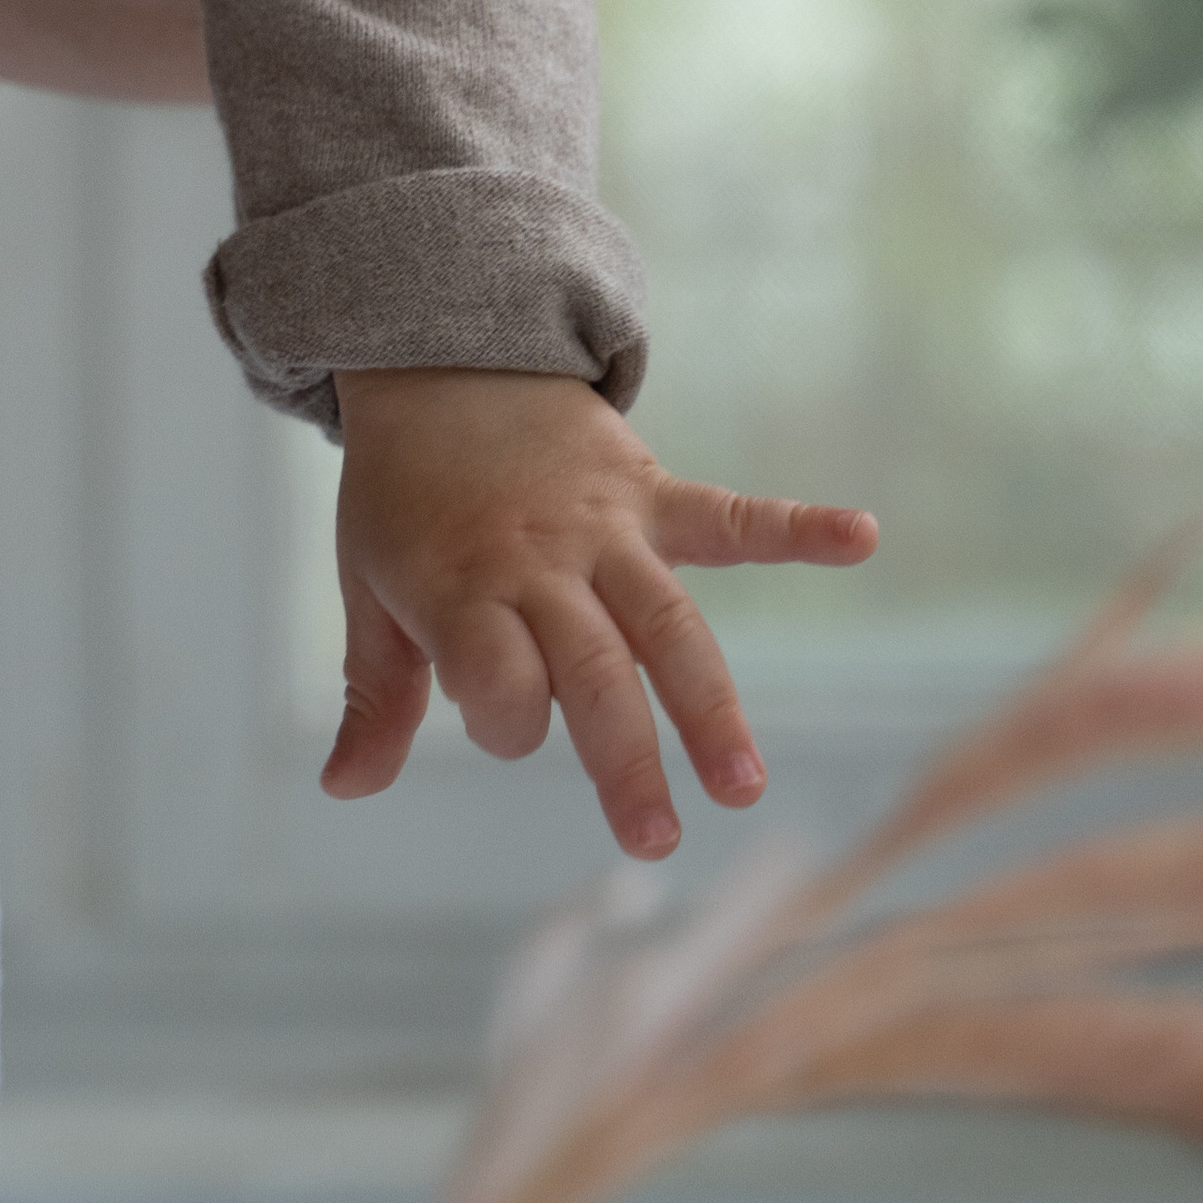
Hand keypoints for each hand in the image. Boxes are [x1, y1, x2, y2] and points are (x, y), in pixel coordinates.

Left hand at [325, 367, 877, 854]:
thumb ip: (374, 694)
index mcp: (460, 587)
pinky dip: (796, 524)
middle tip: (656, 841)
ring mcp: (601, 526)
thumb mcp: (368, 586)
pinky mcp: (647, 491)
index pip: (495, 680)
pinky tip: (860, 536)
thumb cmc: (403, 496)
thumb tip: (343, 789)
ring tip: (743, 782)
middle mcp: (537, 561)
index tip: (501, 724)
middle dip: (622, 757)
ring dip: (708, 703)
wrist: (439, 361)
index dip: (501, 719)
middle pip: (589, 668)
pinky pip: (726, 513)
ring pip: (664, 621)